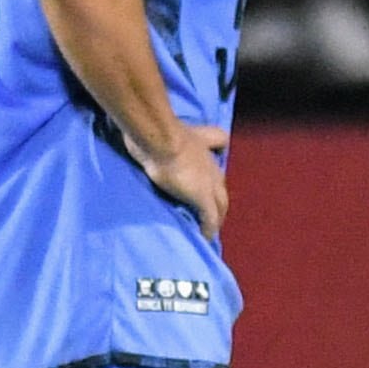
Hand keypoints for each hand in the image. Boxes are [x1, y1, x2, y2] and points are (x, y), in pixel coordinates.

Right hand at [139, 122, 230, 241]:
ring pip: (221, 206)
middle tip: (210, 216)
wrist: (161, 139)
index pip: (215, 165)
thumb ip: (162, 133)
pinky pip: (211, 219)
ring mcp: (210, 183)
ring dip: (216, 218)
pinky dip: (209, 229)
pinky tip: (206, 238)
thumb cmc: (158, 132)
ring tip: (209, 229)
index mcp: (204, 149)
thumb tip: (146, 133)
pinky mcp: (203, 197)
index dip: (212, 179)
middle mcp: (212, 167)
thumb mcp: (163, 129)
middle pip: (222, 190)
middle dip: (218, 203)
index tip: (207, 187)